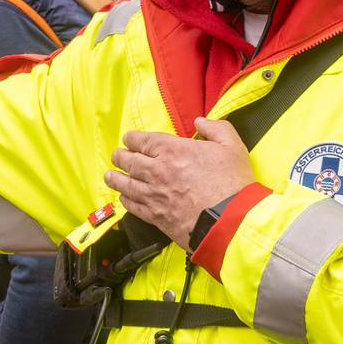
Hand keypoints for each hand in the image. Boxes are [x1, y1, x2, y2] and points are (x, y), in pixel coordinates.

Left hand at [106, 119, 254, 242]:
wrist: (229, 221)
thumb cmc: (233, 184)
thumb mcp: (231, 146)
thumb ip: (215, 128)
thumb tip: (201, 122)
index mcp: (173, 150)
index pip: (143, 141)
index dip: (132, 139)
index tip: (128, 139)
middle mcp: (157, 171)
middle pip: (129, 161)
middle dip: (120, 156)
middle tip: (116, 156)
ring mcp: (154, 195)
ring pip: (125, 184)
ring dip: (115, 178)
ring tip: (110, 176)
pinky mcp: (156, 217)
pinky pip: (133, 207)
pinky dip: (125, 201)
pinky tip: (123, 199)